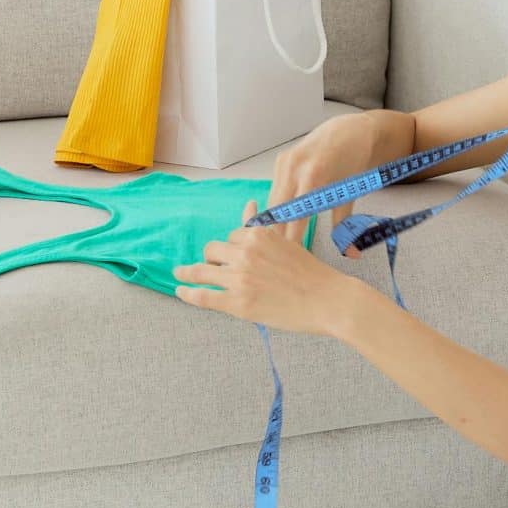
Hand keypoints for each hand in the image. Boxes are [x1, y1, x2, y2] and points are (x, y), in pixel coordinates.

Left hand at [172, 201, 350, 336]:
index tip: (229, 256)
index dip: (230, 247)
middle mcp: (244, 253)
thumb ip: (263, 226)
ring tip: (179, 274)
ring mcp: (239, 278)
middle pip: (212, 250)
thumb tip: (249, 204)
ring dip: (187, 272)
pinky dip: (188, 293)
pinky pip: (203, 296)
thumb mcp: (287, 242)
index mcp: (257, 235)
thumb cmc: (312, 273)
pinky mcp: (237, 303)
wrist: (328, 300)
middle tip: (210, 267)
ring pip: (201, 271)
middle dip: (211, 258)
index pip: (231, 236)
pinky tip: (180, 290)